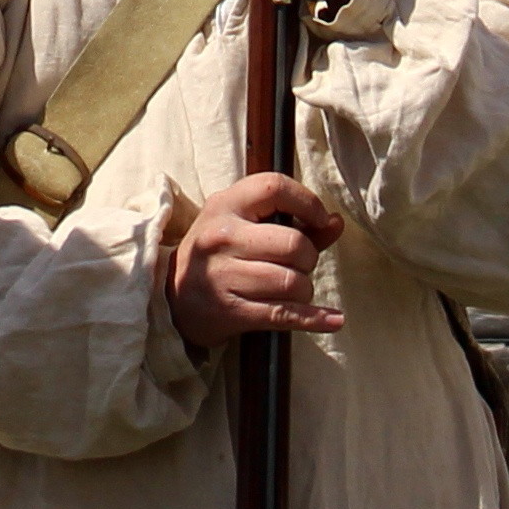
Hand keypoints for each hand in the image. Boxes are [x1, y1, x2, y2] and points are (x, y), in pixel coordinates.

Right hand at [166, 171, 345, 348]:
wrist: (172, 296)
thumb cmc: (219, 254)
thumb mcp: (244, 225)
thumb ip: (293, 222)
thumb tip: (336, 223)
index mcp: (225, 205)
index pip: (275, 188)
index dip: (308, 202)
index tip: (319, 219)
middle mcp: (222, 237)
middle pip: (295, 244)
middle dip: (309, 259)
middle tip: (299, 265)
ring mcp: (223, 276)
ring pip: (293, 283)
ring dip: (304, 289)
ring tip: (292, 288)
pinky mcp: (229, 311)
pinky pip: (285, 315)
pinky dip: (315, 319)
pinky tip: (333, 320)